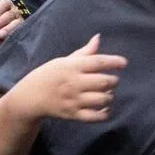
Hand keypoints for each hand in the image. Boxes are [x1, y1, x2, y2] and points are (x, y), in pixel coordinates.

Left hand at [0, 0, 22, 40]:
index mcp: (6, 6)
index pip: (5, 3)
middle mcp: (14, 12)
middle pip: (10, 13)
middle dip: (0, 21)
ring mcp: (19, 22)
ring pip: (17, 23)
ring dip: (7, 28)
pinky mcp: (21, 32)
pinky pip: (19, 32)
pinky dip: (12, 34)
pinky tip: (5, 38)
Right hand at [12, 34, 126, 121]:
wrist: (31, 97)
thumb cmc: (50, 75)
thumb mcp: (64, 60)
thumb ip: (84, 52)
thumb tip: (98, 38)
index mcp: (72, 66)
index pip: (98, 62)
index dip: (114, 62)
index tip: (124, 63)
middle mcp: (74, 83)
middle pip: (103, 81)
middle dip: (113, 81)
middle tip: (112, 80)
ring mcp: (74, 100)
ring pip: (102, 99)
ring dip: (109, 96)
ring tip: (107, 93)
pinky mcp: (73, 115)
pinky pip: (95, 117)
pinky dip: (105, 114)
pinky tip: (106, 108)